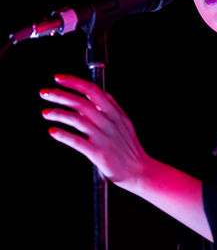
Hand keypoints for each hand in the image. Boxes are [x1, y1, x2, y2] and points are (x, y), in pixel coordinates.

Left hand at [40, 74, 150, 190]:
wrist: (139, 171)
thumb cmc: (130, 148)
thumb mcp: (125, 122)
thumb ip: (113, 107)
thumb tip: (101, 93)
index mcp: (115, 113)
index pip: (93, 91)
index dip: (74, 82)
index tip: (59, 78)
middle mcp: (109, 123)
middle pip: (81, 103)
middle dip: (60, 95)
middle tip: (44, 93)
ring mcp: (104, 138)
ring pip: (77, 120)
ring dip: (58, 114)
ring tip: (46, 113)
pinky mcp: (98, 153)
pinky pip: (77, 141)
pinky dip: (63, 135)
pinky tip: (53, 131)